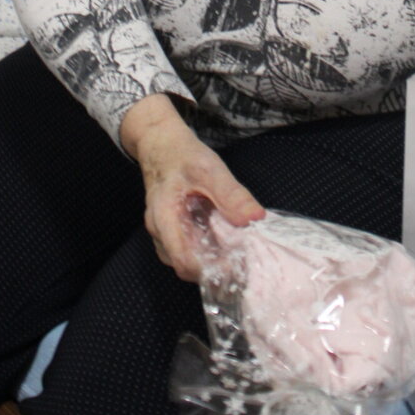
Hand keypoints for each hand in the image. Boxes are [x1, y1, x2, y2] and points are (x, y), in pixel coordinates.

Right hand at [120, 94, 264, 280]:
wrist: (162, 145)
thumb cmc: (183, 155)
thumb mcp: (210, 168)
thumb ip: (231, 194)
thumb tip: (255, 218)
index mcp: (164, 218)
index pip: (183, 260)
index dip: (210, 269)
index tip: (236, 264)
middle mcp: (159, 232)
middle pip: (184, 266)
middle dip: (212, 270)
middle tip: (242, 261)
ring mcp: (163, 233)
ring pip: (185, 261)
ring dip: (209, 262)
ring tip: (236, 254)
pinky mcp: (171, 231)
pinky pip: (187, 250)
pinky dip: (205, 252)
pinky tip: (225, 243)